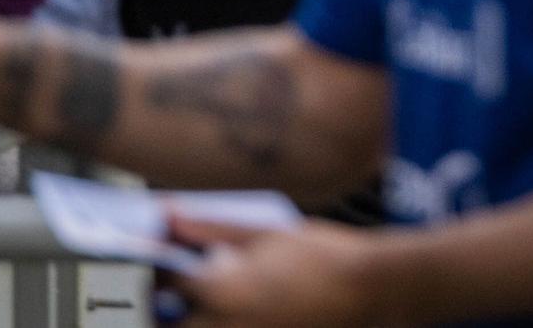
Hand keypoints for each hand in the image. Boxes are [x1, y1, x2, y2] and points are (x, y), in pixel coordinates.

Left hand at [164, 216, 395, 327]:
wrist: (371, 289)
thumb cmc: (322, 256)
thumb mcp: (265, 233)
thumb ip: (211, 228)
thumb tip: (170, 215)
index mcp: (219, 290)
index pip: (166, 283)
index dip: (162, 270)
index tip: (165, 262)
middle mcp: (223, 326)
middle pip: (171, 324)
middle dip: (167, 309)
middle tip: (178, 293)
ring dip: (196, 320)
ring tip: (212, 304)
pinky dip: (226, 324)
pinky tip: (245, 312)